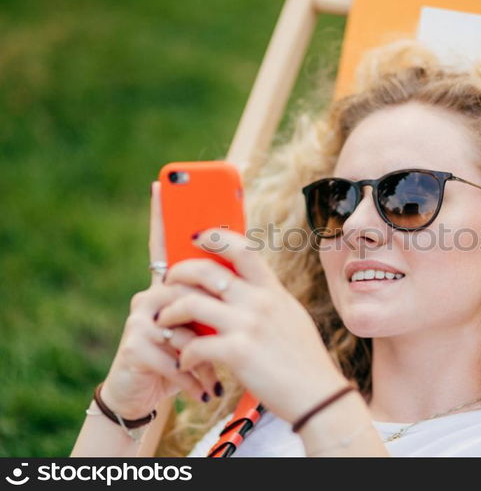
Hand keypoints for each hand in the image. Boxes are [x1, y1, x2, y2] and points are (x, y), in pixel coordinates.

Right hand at [100, 182, 221, 418]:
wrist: (156, 399)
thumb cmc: (188, 358)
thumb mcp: (207, 327)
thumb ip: (218, 300)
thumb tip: (244, 270)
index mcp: (171, 287)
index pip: (167, 246)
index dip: (163, 215)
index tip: (160, 183)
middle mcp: (151, 295)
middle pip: (185, 287)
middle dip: (208, 319)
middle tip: (227, 340)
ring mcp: (139, 319)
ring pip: (184, 324)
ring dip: (205, 357)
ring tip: (214, 379)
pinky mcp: (134, 346)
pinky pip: (176, 355)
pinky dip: (194, 377)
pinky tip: (202, 392)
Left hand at [154, 227, 348, 423]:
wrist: (319, 395)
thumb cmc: (304, 360)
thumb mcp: (291, 317)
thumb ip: (268, 299)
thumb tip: (246, 287)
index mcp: (273, 291)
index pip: (243, 249)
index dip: (215, 237)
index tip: (196, 237)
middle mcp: (260, 301)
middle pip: (206, 270)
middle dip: (178, 273)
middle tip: (167, 283)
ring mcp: (248, 325)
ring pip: (191, 303)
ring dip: (169, 312)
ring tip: (163, 322)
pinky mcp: (238, 352)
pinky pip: (195, 345)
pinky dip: (183, 354)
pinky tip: (184, 362)